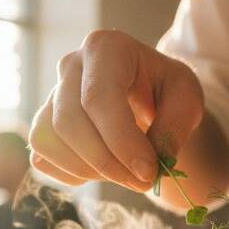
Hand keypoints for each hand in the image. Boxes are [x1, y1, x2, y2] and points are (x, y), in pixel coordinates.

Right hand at [28, 29, 203, 191]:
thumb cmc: (165, 92)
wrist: (148, 96)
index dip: (121, 142)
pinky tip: (103, 168)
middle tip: (143, 181)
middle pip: (69, 123)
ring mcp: (50, 95)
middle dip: (106, 162)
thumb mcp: (186, 100)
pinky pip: (43, 158)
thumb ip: (174, 128)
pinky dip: (73, 174)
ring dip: (90, 170)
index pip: (99, 98)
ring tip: (126, 173)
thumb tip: (148, 165)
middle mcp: (70, 65)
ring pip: (49, 141)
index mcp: (106, 47)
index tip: (148, 172)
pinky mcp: (41, 125)